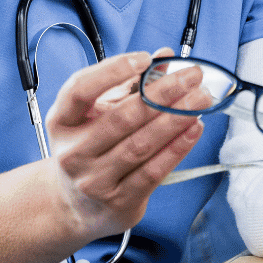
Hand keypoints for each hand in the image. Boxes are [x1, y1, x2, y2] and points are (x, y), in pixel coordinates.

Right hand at [40, 50, 208, 240]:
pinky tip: (194, 129)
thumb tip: (165, 56)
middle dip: (162, 92)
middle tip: (192, 75)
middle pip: (121, 117)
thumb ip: (129, 83)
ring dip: (176, 118)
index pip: (80, 90)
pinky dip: (177, 148)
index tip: (145, 59)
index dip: (112, 70)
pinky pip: (153, 171)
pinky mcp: (119, 202)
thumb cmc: (90, 149)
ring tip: (200, 99)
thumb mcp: (98, 114)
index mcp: (62, 122)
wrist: (78, 206)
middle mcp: (73, 152)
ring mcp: (94, 180)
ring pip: (141, 144)